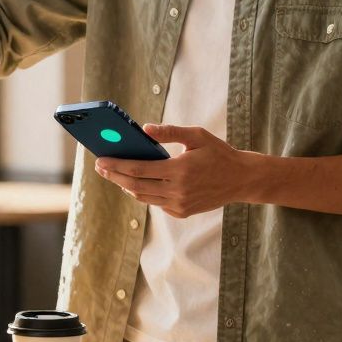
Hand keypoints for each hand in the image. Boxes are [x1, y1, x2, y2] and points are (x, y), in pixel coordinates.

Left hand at [94, 124, 250, 218]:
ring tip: (115, 174)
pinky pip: (156, 203)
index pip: (139, 169)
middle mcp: (177, 191)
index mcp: (180, 170)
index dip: (117, 166)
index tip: (101, 161)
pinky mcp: (182, 212)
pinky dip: (144, 193)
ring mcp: (179, 205)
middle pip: (135, 186)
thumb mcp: (197, 136)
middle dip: (114, 176)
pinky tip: (136, 183)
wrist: (241, 179)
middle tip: (100, 167)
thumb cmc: (219, 153)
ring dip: (126, 186)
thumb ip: (170, 132)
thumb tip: (144, 129)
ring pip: (143, 198)